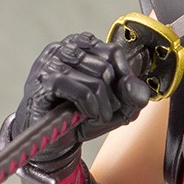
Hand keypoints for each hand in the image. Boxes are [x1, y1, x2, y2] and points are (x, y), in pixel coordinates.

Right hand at [13, 32, 149, 155]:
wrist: (50, 137)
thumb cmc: (78, 116)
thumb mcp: (112, 106)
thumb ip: (130, 95)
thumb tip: (138, 89)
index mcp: (80, 46)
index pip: (114, 51)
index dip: (125, 77)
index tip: (124, 96)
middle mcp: (64, 49)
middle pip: (107, 67)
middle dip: (114, 96)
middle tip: (108, 111)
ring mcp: (52, 63)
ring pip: (96, 79)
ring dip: (104, 105)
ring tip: (98, 116)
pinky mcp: (45, 82)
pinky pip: (80, 91)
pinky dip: (91, 106)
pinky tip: (88, 115)